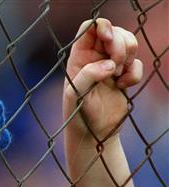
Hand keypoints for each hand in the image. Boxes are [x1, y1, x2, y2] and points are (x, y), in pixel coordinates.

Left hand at [63, 19, 142, 143]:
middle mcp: (94, 57)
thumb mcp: (75, 94)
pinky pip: (137, 63)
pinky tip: (122, 86)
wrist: (92, 134)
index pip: (89, 27)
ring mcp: (110, 65)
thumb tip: (110, 65)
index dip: (101, 26)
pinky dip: (134, 74)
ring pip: (128, 43)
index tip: (107, 38)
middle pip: (114, 31)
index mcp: (78, 56)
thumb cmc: (76, 114)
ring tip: (117, 76)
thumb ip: (88, 76)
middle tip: (115, 64)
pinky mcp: (124, 76)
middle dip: (119, 44)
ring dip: (128, 57)